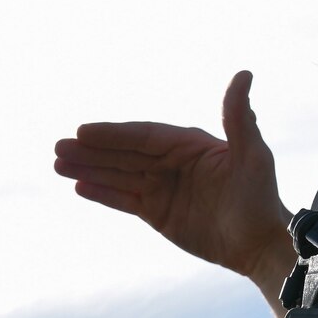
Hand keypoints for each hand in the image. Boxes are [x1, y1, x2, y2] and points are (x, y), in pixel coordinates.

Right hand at [54, 71, 296, 299]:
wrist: (260, 244)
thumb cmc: (260, 196)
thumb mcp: (253, 155)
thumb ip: (239, 117)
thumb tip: (243, 73)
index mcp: (188, 145)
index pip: (143, 136)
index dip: (113, 134)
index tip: (83, 131)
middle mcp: (171, 163)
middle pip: (124, 154)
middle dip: (91, 150)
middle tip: (58, 147)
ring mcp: (162, 188)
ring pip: (118, 175)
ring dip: (89, 169)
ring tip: (58, 164)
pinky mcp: (157, 213)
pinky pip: (123, 199)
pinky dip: (102, 193)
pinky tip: (79, 186)